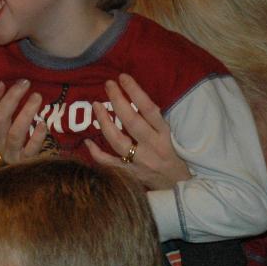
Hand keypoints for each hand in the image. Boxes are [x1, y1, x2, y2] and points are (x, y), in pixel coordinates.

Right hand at [0, 79, 46, 164]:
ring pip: (14, 133)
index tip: (1, 83)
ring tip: (37, 97)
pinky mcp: (25, 162)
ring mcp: (11, 153)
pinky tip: (43, 124)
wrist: (36, 167)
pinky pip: (30, 149)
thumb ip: (11, 107)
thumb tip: (18, 81)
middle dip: (11, 99)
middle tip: (25, 83)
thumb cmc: (26, 137)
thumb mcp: (13, 123)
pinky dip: (37, 136)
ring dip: (25, 113)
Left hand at [85, 74, 191, 189]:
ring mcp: (140, 162)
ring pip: (118, 141)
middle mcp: (153, 147)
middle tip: (108, 85)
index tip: (123, 78)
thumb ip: (155, 122)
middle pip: (132, 122)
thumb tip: (136, 98)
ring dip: (104, 122)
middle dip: (118, 101)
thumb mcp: (172, 137)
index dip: (136, 92)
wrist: (179, 188)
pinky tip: (87, 141)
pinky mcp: (130, 175)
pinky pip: (109, 163)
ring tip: (96, 105)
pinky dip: (96, 153)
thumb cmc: (175, 157)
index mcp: (165, 135)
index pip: (150, 109)